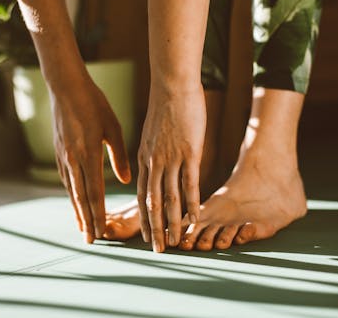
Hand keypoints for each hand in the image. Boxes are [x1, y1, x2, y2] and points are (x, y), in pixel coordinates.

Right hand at [52, 78, 130, 242]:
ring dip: (77, 211)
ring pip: (71, 190)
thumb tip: (126, 180)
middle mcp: (73, 159)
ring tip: (81, 227)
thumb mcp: (112, 127)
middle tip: (89, 241)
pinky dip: (70, 194)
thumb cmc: (94, 104)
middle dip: (86, 220)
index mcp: (88, 153)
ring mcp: (63, 157)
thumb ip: (119, 156)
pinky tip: (74, 202)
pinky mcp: (58, 152)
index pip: (94, 191)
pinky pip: (65, 179)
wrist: (66, 88)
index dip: (97, 214)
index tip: (100, 232)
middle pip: (80, 197)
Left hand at [137, 84, 205, 251]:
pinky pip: (189, 183)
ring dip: (173, 223)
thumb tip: (152, 165)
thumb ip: (151, 153)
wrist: (172, 87)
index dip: (143, 217)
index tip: (145, 235)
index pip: (142, 195)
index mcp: (144, 159)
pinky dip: (192, 203)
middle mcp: (154, 163)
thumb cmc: (164, 109)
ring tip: (176, 242)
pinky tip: (195, 218)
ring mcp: (171, 159)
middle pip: (153, 203)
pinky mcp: (190, 153)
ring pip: (170, 198)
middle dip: (154, 229)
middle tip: (157, 249)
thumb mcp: (151, 134)